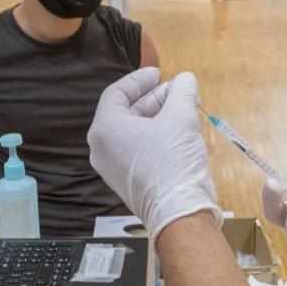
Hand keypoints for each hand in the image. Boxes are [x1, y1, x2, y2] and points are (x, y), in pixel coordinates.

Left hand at [88, 67, 221, 245]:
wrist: (178, 211)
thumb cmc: (173, 164)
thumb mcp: (181, 117)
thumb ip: (182, 92)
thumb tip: (185, 79)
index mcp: (105, 129)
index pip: (116, 93)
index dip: (138, 80)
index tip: (157, 74)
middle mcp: (101, 148)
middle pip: (124, 112)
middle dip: (151, 99)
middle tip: (173, 90)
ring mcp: (111, 167)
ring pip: (131, 132)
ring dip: (154, 117)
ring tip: (179, 109)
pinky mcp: (125, 181)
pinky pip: (134, 150)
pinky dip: (152, 136)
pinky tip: (174, 132)